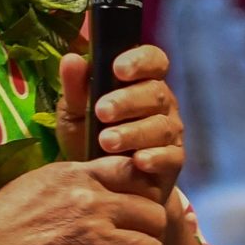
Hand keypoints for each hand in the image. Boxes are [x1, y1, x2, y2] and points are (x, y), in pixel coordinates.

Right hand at [0, 156, 168, 244]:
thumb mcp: (35, 183)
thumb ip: (73, 180)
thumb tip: (97, 182)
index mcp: (79, 176)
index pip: (136, 173)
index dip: (141, 194)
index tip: (134, 211)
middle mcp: (94, 203)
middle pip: (154, 213)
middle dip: (148, 231)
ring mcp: (99, 240)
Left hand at [58, 44, 184, 206]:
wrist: (102, 185)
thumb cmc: (88, 138)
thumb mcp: (75, 112)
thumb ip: (74, 87)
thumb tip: (71, 59)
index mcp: (140, 81)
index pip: (153, 59)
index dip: (139, 60)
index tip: (118, 68)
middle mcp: (161, 103)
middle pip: (155, 93)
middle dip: (127, 101)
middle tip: (101, 111)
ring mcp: (170, 132)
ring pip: (161, 126)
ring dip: (133, 132)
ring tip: (106, 141)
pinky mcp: (173, 161)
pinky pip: (171, 156)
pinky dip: (155, 157)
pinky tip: (138, 160)